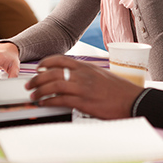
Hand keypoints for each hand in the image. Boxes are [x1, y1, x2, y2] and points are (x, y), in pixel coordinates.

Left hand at [25, 55, 143, 118]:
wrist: (133, 100)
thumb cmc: (119, 90)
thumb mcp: (101, 75)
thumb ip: (86, 75)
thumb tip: (72, 78)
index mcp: (86, 67)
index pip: (60, 59)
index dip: (46, 63)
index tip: (39, 68)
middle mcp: (82, 75)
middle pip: (52, 73)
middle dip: (37, 79)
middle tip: (30, 84)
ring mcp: (82, 88)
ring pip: (53, 86)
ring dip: (40, 91)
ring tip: (33, 96)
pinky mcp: (83, 102)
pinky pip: (60, 100)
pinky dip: (49, 102)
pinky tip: (44, 104)